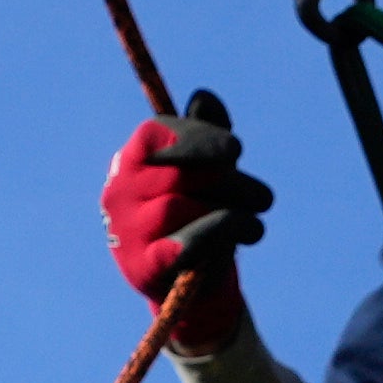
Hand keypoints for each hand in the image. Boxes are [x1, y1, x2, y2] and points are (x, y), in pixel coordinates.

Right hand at [104, 96, 269, 359]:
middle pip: (177, 173)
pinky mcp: (143, 267)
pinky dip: (216, 233)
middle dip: (228, 182)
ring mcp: (126, 231)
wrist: (185, 284)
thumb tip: (205, 98)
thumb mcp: (205, 172)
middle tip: (263, 197)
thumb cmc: (197, 215)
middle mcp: (118, 193)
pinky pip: (181, 244)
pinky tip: (247, 230)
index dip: (196, 138)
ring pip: (180, 207)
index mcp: (130, 162)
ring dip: (232, 211)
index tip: (236, 151)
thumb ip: (206, 135)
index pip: (155, 135)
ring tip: (257, 222)